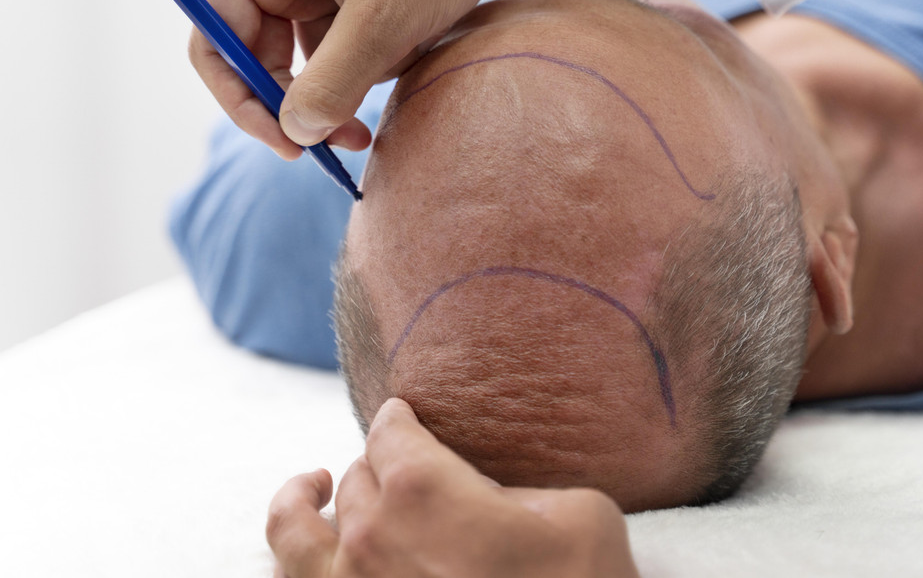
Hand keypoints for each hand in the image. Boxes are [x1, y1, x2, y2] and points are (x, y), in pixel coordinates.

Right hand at [197, 0, 573, 157]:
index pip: (215, 44)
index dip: (245, 103)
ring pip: (311, 55)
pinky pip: (345, 40)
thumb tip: (296, 132)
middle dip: (310, 99)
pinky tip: (418, 33)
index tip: (292, 147)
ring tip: (408, 52)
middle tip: (354, 139)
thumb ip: (331, 82)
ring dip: (356, 73)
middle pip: (261, 56)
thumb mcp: (385, 17)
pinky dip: (379, 52)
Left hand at [266, 399, 640, 577]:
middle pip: (356, 477)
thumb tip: (492, 501)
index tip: (401, 415)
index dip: (397, 418)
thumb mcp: (577, 513)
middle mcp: (369, 536)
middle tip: (396, 465)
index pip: (389, 431)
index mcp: (422, 488)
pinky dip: (290, 562)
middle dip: (376, 465)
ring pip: (296, 530)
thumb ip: (520, 490)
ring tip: (311, 487)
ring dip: (302, 502)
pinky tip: (311, 551)